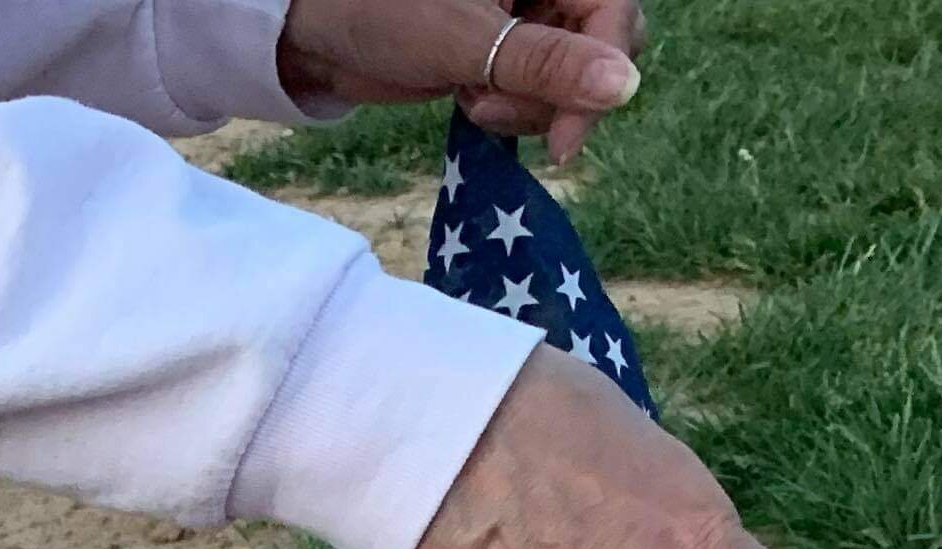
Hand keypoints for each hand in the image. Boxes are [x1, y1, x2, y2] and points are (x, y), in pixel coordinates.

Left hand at [277, 0, 645, 166]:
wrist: (317, 32)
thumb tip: (624, 88)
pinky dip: (510, 108)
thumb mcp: (467, 40)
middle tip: (489, 108)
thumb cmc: (383, 12)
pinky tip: (468, 99)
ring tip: (469, 98)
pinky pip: (536, 90)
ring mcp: (530, 18)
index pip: (613, 13)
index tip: (564, 143)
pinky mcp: (507, 50)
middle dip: (555, 97)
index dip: (599, 77)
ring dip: (526, 108)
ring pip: (568, 80)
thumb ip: (546, 64)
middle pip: (599, 49)